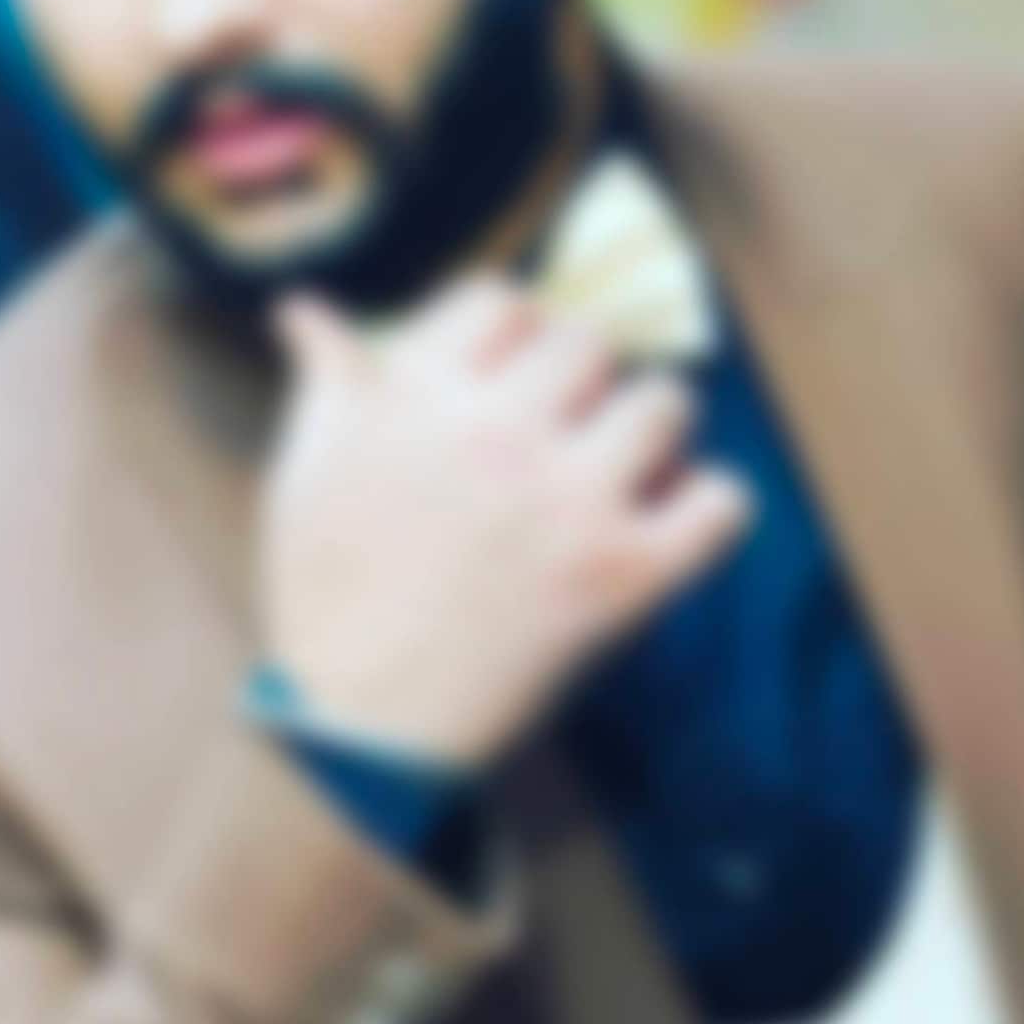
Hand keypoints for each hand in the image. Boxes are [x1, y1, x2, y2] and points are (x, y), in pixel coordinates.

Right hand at [259, 275, 751, 769]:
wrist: (360, 723)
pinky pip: (720, 500)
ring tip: (626, 463)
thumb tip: (303, 309)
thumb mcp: (304, 466)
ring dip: (651, 427)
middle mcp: (501, 432)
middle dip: (582, 376)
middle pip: (591, 340)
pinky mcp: (624, 574)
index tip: (510, 371)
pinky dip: (708, 504)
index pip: (503, 300)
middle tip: (568, 424)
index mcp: (423, 394)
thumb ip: (326, 377)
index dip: (512, 332)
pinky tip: (672, 519)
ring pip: (666, 402)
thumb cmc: (325, 590)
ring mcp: (570, 501)